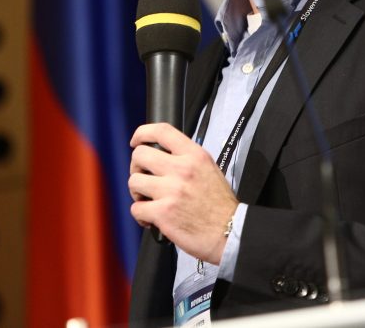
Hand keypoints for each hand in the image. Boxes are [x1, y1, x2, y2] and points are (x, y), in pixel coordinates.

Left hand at [128, 122, 238, 263]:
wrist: (230, 232)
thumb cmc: (220, 205)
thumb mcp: (209, 169)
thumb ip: (187, 159)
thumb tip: (163, 156)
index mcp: (194, 156)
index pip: (162, 131)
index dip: (142, 133)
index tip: (136, 141)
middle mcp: (182, 169)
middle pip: (140, 155)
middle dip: (136, 167)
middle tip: (143, 178)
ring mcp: (171, 190)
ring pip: (134, 181)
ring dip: (137, 192)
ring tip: (148, 200)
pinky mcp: (163, 212)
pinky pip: (136, 208)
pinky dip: (140, 215)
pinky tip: (151, 218)